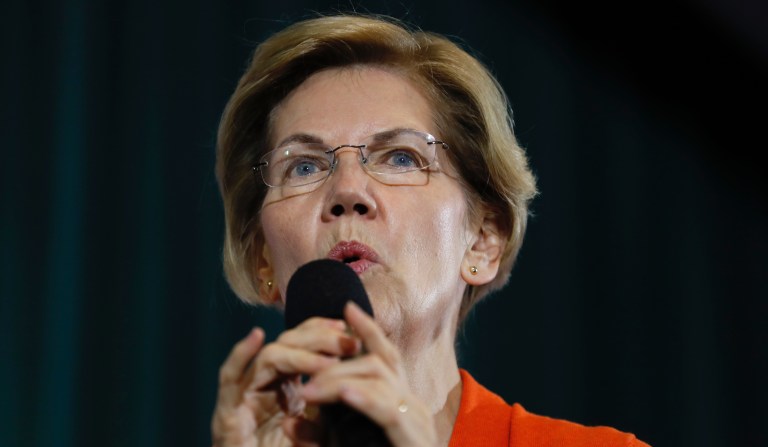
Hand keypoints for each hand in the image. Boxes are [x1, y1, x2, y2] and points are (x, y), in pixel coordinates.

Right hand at [211, 317, 360, 446]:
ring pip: (269, 358)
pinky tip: (256, 336)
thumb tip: (361, 377)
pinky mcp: (226, 414)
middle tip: (347, 342)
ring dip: (299, 354)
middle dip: (319, 339)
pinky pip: (229, 378)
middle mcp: (264, 385)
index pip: (303, 345)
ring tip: (329, 361)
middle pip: (288, 344)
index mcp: (285, 386)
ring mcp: (244, 397)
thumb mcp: (323, 433)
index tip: (353, 332)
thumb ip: (334, 408)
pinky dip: (240, 354)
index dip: (325, 334)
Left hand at [297, 302, 437, 446]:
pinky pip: (388, 409)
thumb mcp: (344, 445)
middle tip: (304, 372)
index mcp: (402, 401)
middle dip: (337, 363)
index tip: (347, 307)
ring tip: (309, 391)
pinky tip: (345, 393)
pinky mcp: (415, 440)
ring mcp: (417, 421)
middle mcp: (413, 405)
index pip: (387, 355)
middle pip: (377, 362)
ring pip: (379, 379)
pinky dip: (365, 399)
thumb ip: (322, 431)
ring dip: (340, 381)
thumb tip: (291, 419)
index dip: (369, 328)